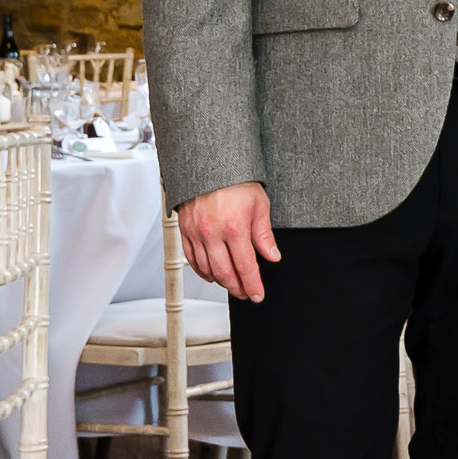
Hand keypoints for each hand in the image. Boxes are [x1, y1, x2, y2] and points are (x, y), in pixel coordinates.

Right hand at [177, 182, 279, 301]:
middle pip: (225, 273)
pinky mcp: (184, 231)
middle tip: (246, 294)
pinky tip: (212, 274)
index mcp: (234, 228)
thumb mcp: (259, 205)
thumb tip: (272, 256)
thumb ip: (264, 235)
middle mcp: (212, 233)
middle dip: (237, 288)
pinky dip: (202, 271)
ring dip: (221, 282)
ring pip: (207, 269)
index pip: (246, 266)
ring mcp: (196, 233)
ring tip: (232, 284)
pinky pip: (192, 259)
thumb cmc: (236, 181)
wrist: (209, 164)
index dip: (253, 285)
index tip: (258, 294)